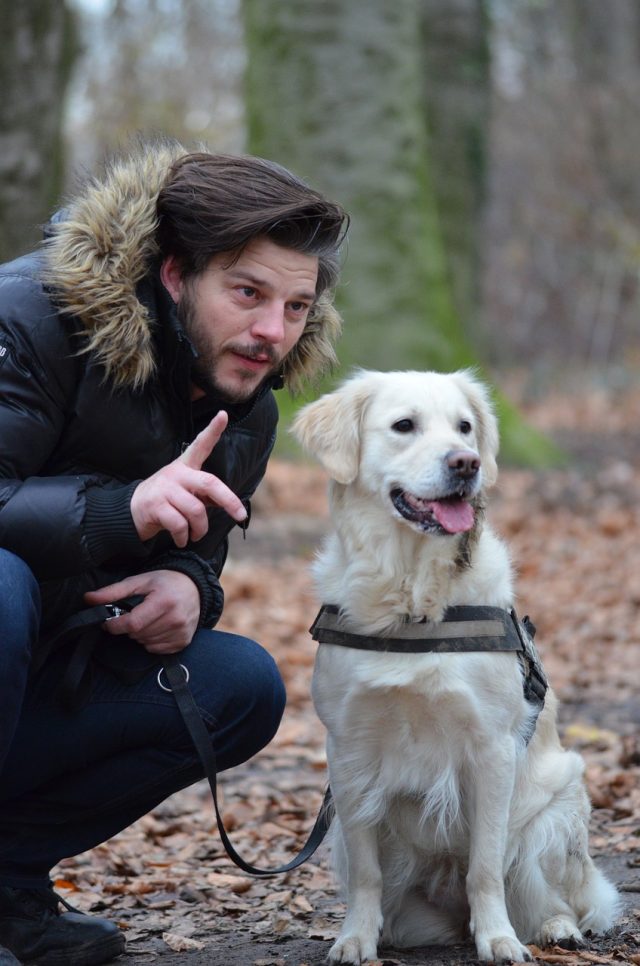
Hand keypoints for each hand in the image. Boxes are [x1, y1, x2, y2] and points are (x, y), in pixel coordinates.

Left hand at [84, 570, 200, 653]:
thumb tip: (88, 599)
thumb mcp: (139, 582)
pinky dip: (151, 641)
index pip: (132, 624)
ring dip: (140, 635)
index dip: (115, 625)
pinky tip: (157, 627)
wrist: (195, 587)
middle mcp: (175, 619)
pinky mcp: (184, 641)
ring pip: (145, 643)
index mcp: (163, 601)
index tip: (109, 622)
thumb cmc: (165, 582)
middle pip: (137, 635)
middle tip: (134, 615)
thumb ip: (113, 592)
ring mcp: (181, 632)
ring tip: (148, 619)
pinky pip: (156, 650)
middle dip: (129, 628)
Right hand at [130, 411, 246, 547]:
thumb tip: (231, 505)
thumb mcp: (186, 493)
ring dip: (200, 529)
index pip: (200, 445)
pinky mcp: (155, 505)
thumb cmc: (166, 501)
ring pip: (196, 510)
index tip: (223, 415)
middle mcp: (176, 473)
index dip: (212, 430)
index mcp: (185, 466)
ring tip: (196, 535)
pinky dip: (184, 537)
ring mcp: (164, 488)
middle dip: (229, 501)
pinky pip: (179, 525)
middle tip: (240, 515)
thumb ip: (206, 494)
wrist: (130, 512)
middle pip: (209, 483)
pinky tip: (181, 540)